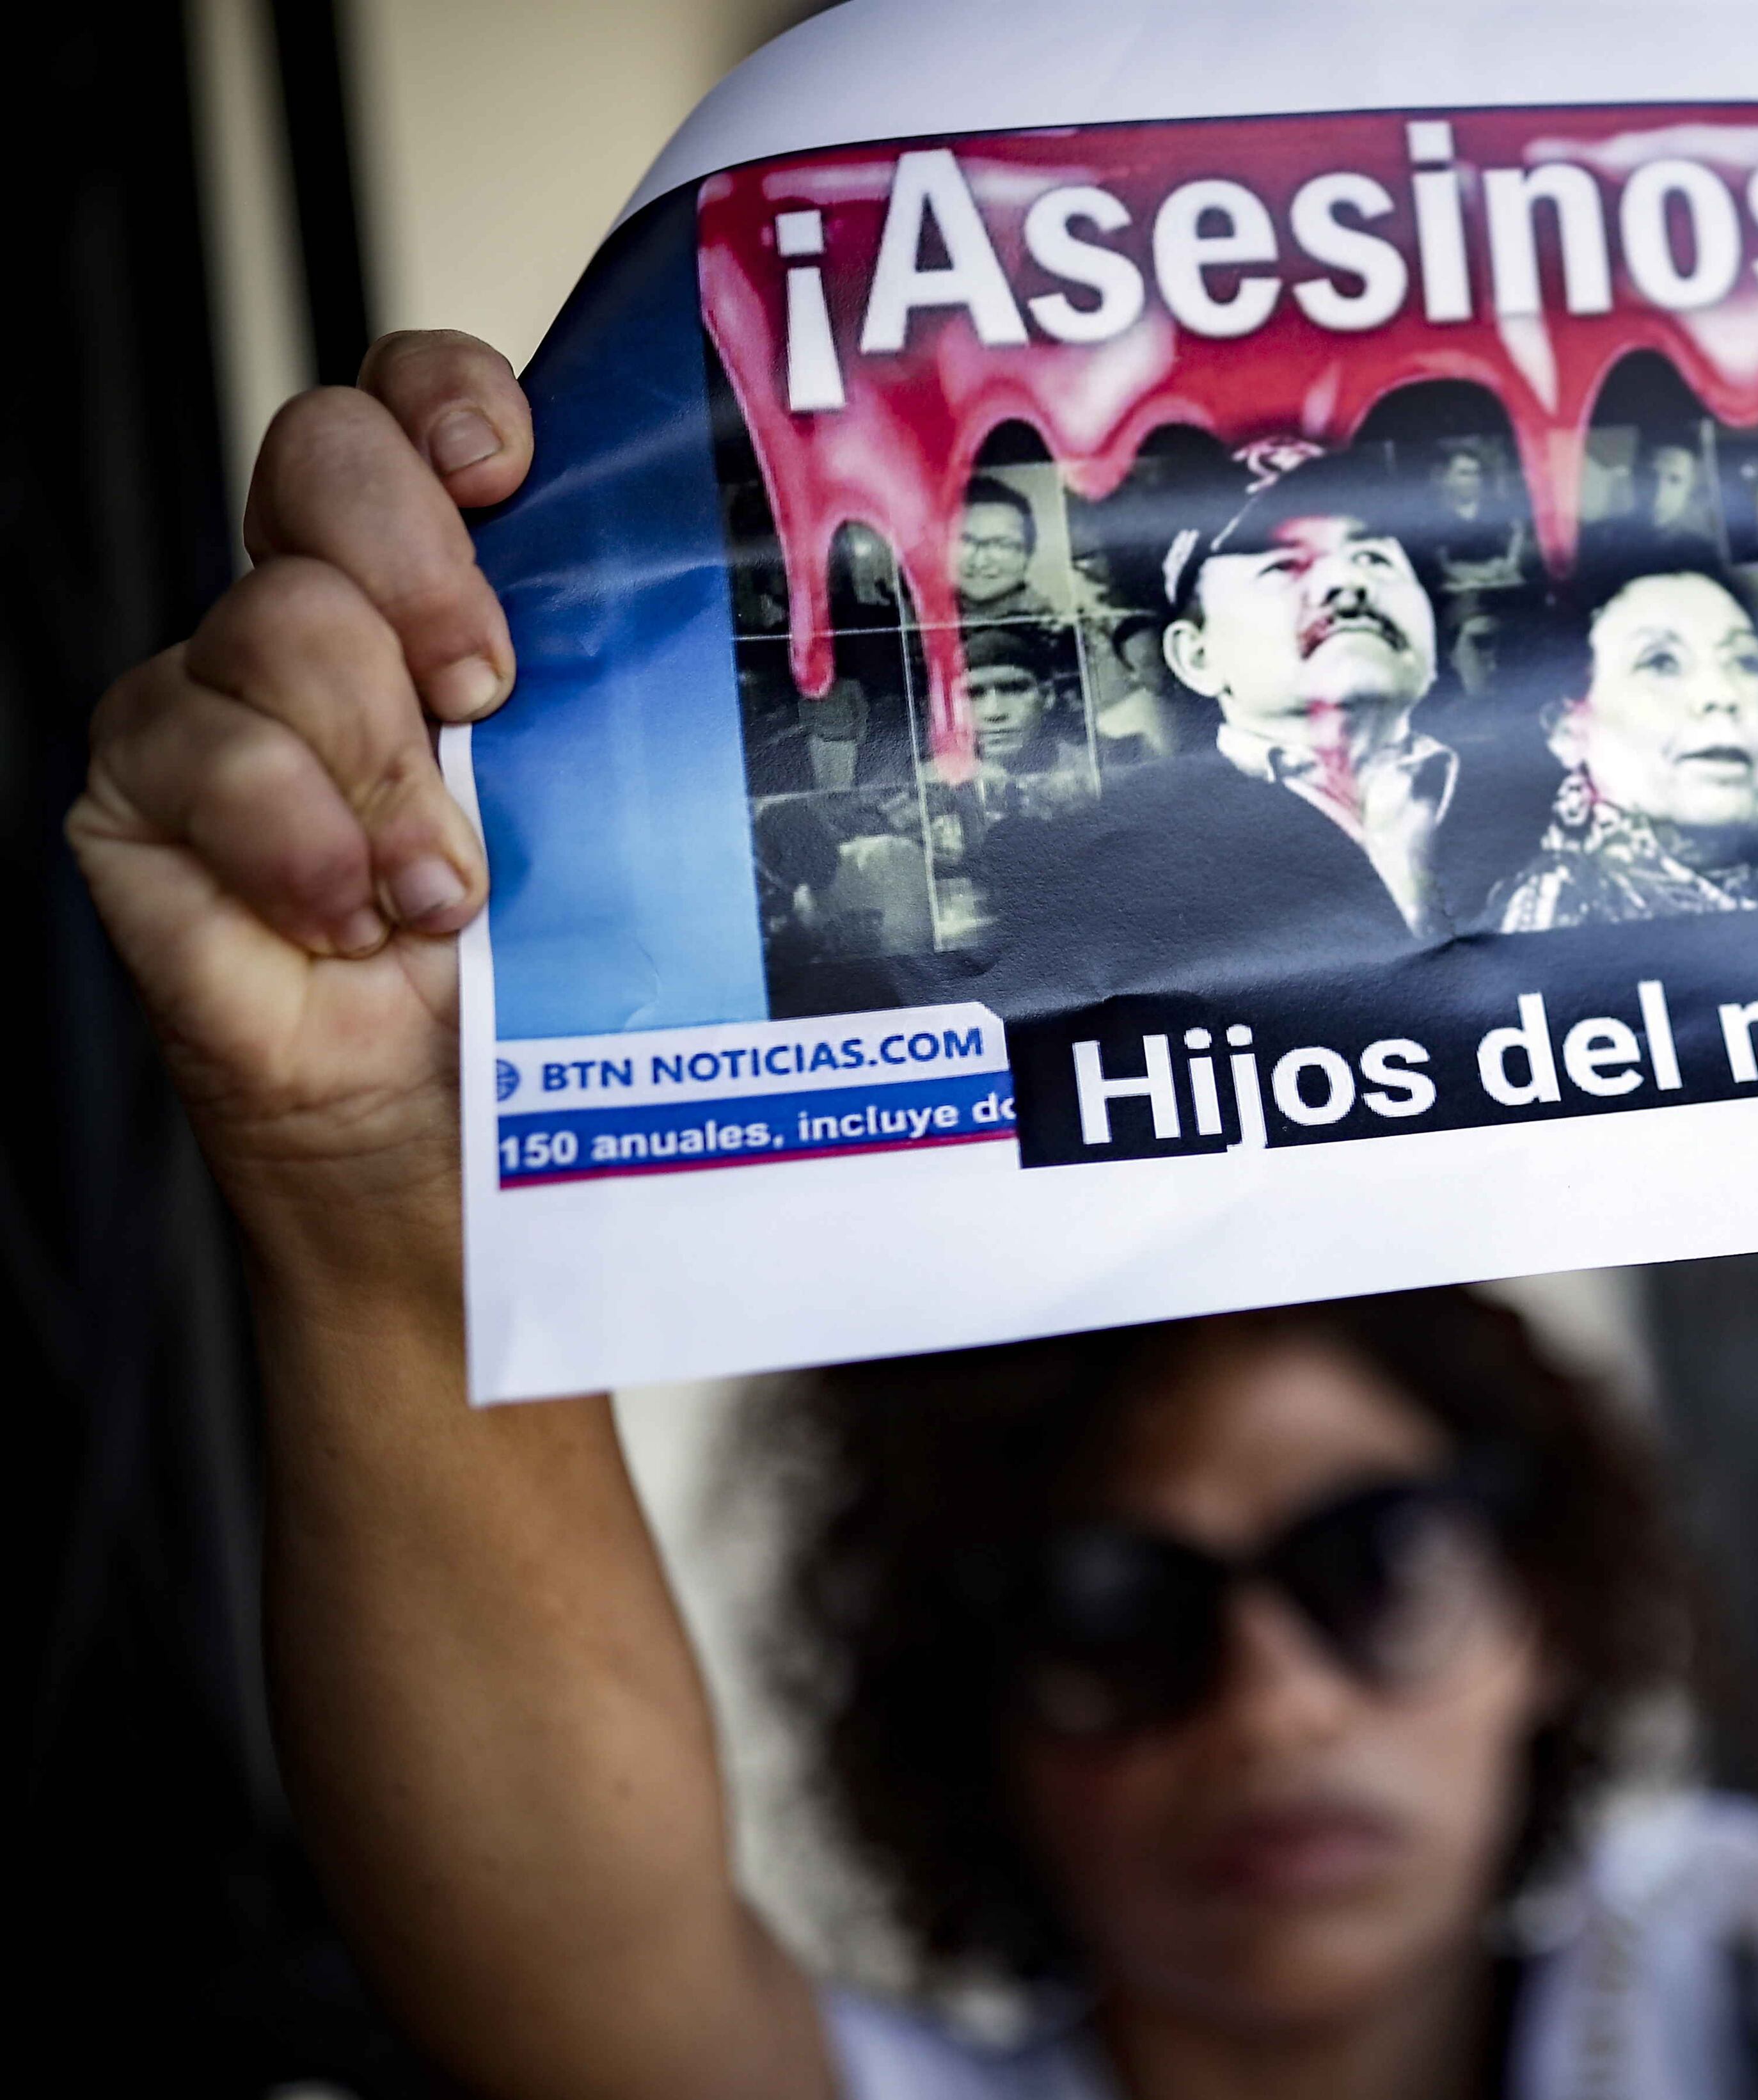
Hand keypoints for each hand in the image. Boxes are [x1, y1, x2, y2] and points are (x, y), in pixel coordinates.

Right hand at [69, 332, 533, 1288]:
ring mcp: (224, 697)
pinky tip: (353, 917)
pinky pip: (195, 745)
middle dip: (418, 562)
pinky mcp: (145, 793)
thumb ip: (620, 699)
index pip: (416, 404)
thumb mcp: (616, 812)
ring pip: (275, 614)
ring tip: (445, 885)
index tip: (514, 473)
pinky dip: (294, 839)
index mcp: (447, 587)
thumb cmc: (555, 978)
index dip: (451, 399)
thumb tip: (717, 622)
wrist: (473, 1146)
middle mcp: (326, 615)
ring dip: (378, 758)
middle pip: (324, 455)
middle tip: (488, 693)